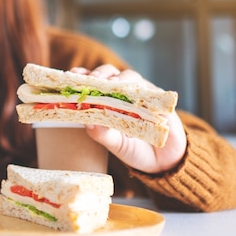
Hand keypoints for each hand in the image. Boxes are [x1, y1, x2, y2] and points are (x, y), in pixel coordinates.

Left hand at [70, 64, 186, 173]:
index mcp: (106, 99)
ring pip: (130, 76)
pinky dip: (143, 91)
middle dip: (100, 74)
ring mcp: (141, 93)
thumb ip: (102, 134)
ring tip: (112, 85)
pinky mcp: (159, 99)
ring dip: (120, 79)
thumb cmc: (133, 148)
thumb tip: (87, 122)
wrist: (162, 161)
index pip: (92, 82)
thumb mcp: (115, 144)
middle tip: (93, 80)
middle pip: (109, 74)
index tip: (73, 74)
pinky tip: (137, 96)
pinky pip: (151, 90)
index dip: (83, 76)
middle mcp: (122, 92)